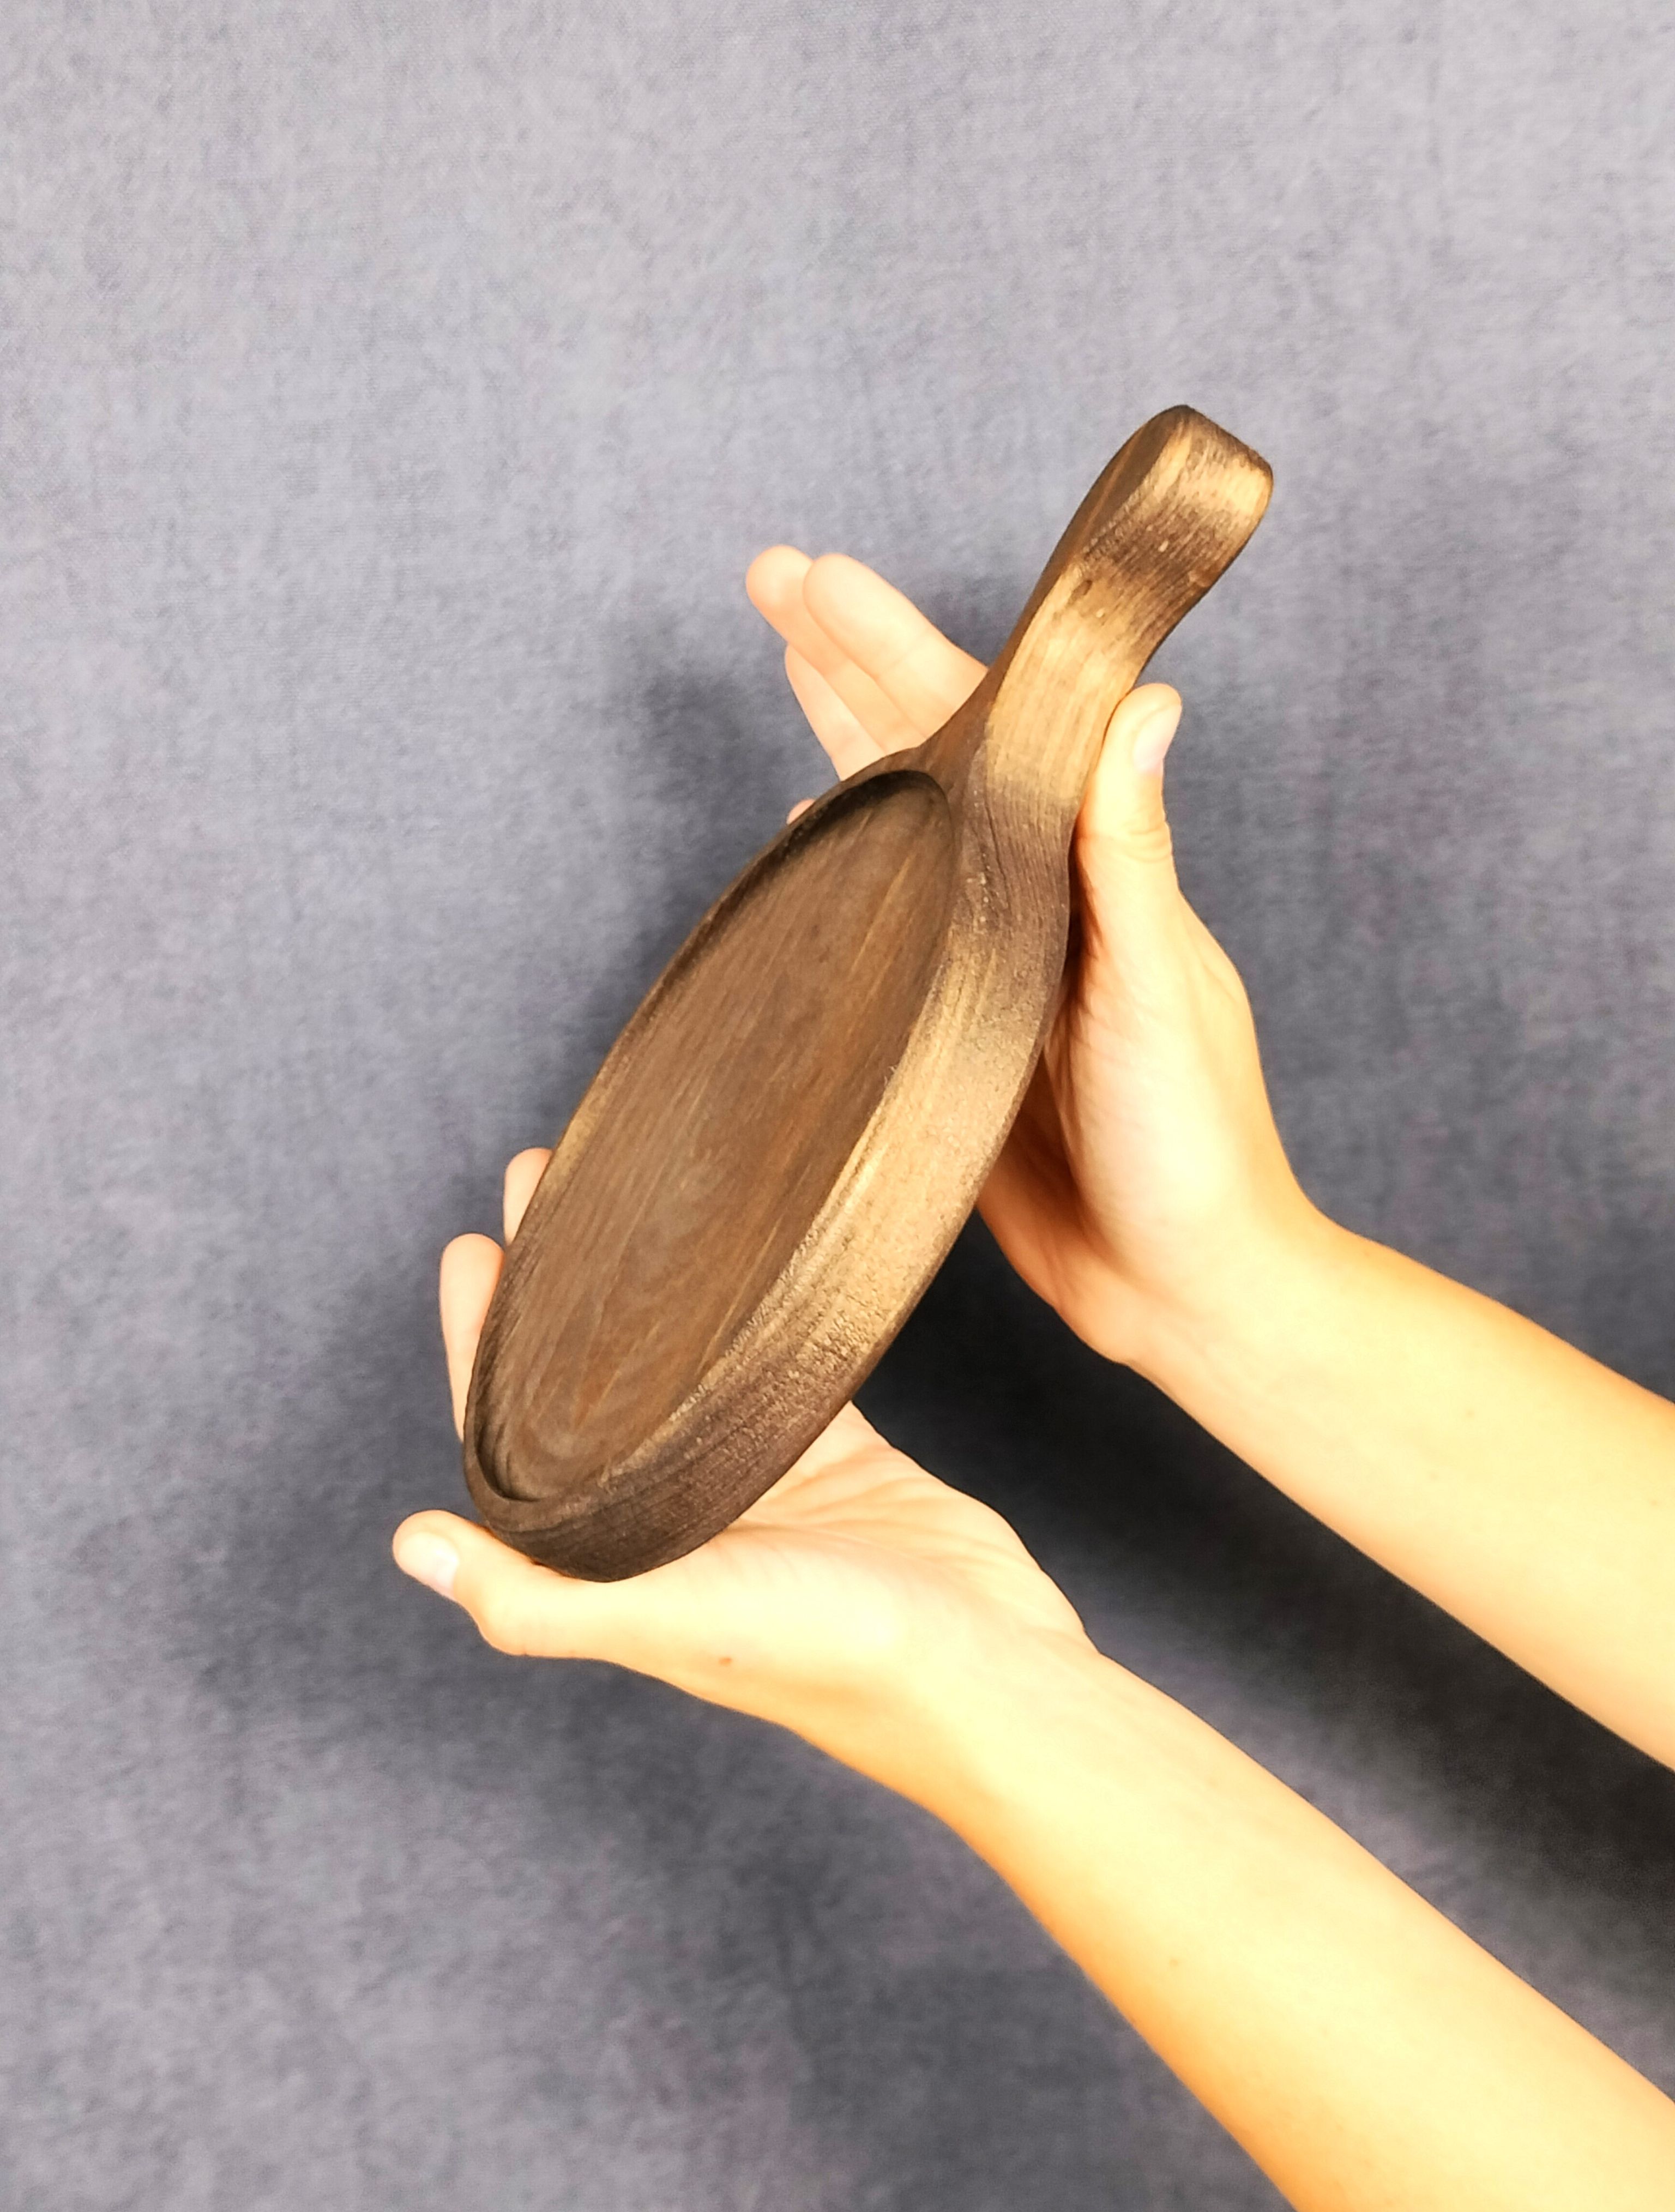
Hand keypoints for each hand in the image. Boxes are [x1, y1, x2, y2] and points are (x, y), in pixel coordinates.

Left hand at [393, 1149, 1090, 1795]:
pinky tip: (735, 1243)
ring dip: (641, 1280)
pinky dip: (749, 1305)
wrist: (981, 1674)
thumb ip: (536, 1598)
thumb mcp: (668, 1622)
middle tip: (540, 1177)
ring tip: (622, 1188)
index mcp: (614, 1558)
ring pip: (675, 1361)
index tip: (471, 1245)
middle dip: (550, 1284)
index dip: (479, 1343)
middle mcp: (671, 1518)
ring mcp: (752, 1483)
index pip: (516, 1434)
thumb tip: (408, 1545)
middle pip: (584, 1381)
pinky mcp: (832, 1452)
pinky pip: (772, 1361)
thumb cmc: (826, 1657)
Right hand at [746, 546, 1324, 1372]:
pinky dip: (852, 866)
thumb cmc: (1191, 1147)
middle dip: (851, 661)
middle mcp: (1036, 900)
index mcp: (1084, 870)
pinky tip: (813, 837)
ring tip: (788, 664)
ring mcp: (994, 964)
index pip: (981, 724)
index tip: (816, 575)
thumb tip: (1145, 699)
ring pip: (907, 823)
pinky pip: (890, 927)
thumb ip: (1133, 854)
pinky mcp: (960, 1036)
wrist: (1184, 1293)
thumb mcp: (1160, 991)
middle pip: (931, 751)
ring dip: (849, 740)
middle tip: (773, 581)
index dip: (892, 642)